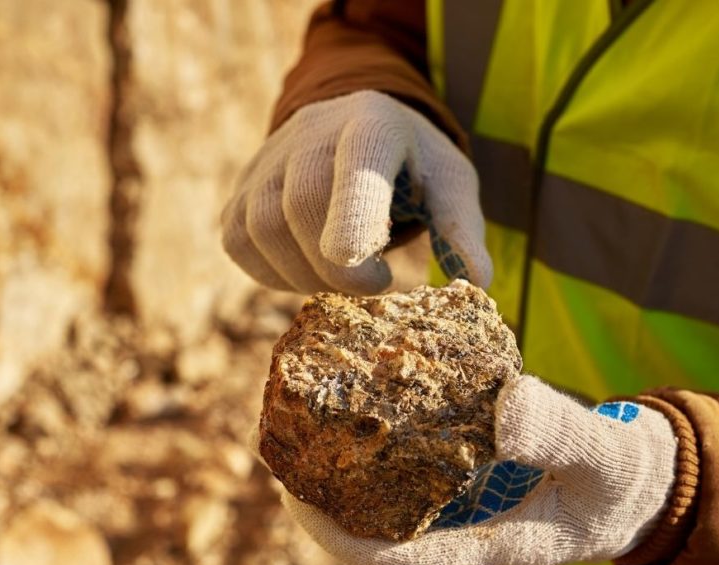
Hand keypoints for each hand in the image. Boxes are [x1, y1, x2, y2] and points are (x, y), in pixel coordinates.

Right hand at [221, 90, 491, 294]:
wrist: (352, 133)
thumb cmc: (413, 168)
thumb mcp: (450, 186)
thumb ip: (461, 229)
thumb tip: (479, 281)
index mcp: (375, 124)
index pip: (357, 165)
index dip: (351, 213)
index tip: (354, 258)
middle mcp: (311, 131)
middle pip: (303, 205)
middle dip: (338, 268)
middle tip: (375, 285)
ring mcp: (267, 158)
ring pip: (263, 228)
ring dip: (305, 275)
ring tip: (344, 278)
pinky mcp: (239, 190)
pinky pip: (239, 243)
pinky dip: (274, 272)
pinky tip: (308, 268)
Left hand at [280, 376, 677, 564]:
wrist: (644, 477)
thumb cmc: (627, 479)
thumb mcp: (606, 456)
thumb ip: (561, 433)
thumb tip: (502, 406)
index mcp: (492, 544)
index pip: (404, 560)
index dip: (345, 539)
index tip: (297, 504)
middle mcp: (468, 527)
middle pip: (380, 526)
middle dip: (326, 497)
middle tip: (282, 447)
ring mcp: (469, 501)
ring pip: (393, 493)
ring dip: (349, 463)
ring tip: (307, 416)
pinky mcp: (475, 469)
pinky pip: (420, 458)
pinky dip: (391, 430)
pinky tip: (371, 388)